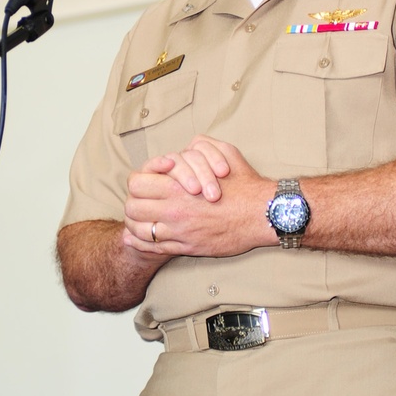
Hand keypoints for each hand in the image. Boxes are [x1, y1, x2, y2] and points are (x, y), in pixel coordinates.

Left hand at [123, 135, 275, 257]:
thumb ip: (201, 147)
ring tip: (138, 220)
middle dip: (133, 202)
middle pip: (132, 207)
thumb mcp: (226, 152)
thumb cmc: (245, 184)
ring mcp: (179, 231)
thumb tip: (186, 147)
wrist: (263, 214)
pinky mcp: (188, 247)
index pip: (137, 184)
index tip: (146, 182)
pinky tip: (137, 238)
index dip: (138, 181)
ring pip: (139, 230)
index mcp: (179, 187)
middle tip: (139, 201)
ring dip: (135, 224)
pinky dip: (141, 243)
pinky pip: (154, 247)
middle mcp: (174, 210)